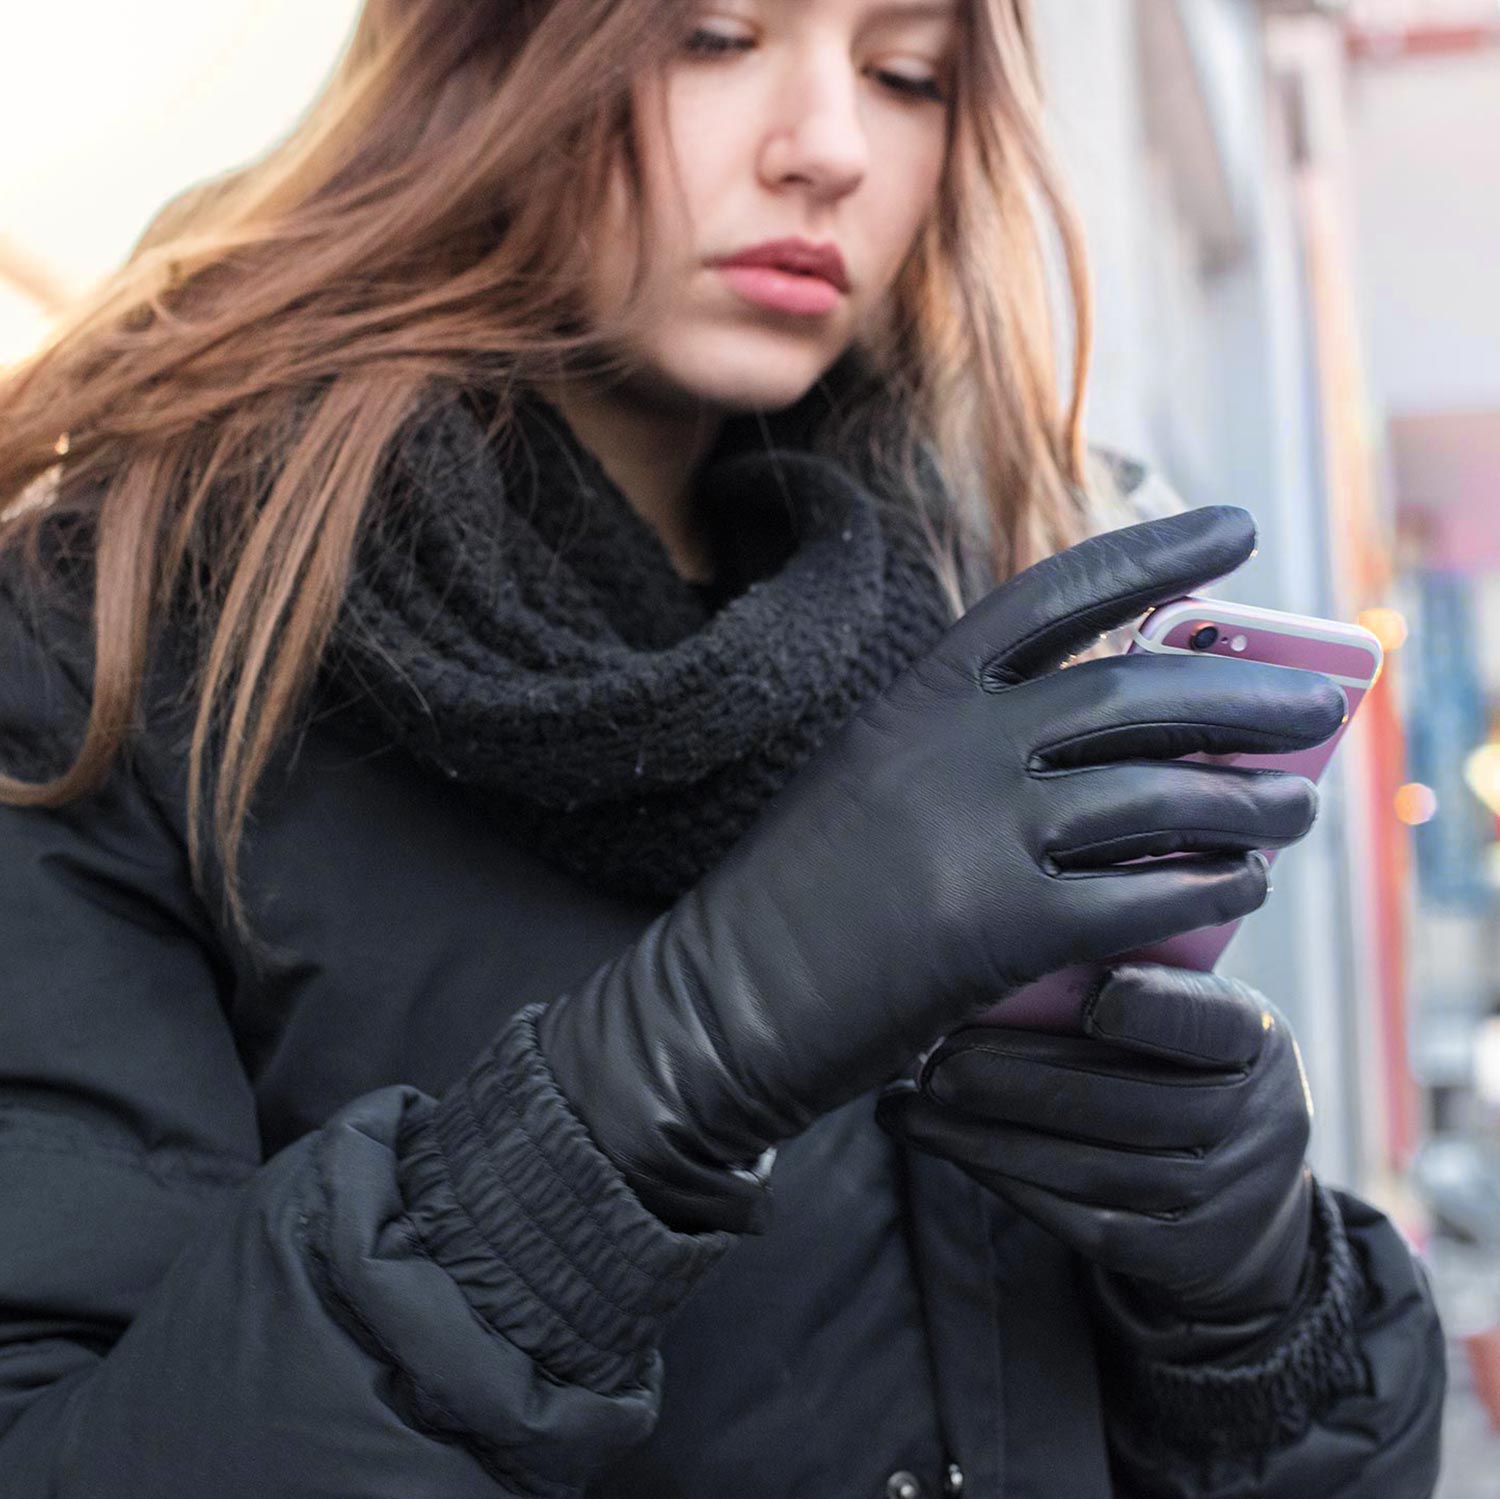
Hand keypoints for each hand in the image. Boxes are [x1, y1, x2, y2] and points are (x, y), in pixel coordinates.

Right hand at [536, 494, 1345, 1232]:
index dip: (1156, 553)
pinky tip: (1240, 890)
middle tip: (1323, 706)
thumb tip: (1101, 756)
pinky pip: (1143, 899)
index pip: (1056, 596)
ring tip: (1298, 807)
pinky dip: (1210, 891)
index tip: (1239, 531)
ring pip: (1161, 796)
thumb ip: (959, 749)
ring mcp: (976, 832)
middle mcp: (953, 745)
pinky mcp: (998, 930)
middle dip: (1250, 693)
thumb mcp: (865, 779)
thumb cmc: (794, 897)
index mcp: (916, 696)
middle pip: (1138, 693)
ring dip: (1251, 800)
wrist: (718, 1002)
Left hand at [877, 963, 1315, 1324]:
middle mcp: (1256, 1120)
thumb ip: (1134, 981)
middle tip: (935, 1058)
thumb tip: (999, 938)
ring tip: (910, 1106)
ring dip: (986, 1137)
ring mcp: (1222, 1196)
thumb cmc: (1185, 1071)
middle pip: (1128, 1101)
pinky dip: (1004, 1178)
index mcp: (1257, 1038)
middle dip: (1018, 1077)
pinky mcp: (1176, 1255)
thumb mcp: (1195, 1020)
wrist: (1249, 1213)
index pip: (1202, 1017)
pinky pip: (1080, 1217)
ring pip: (1091, 1166)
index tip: (1063, 987)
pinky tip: (946, 1147)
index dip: (1141, 1005)